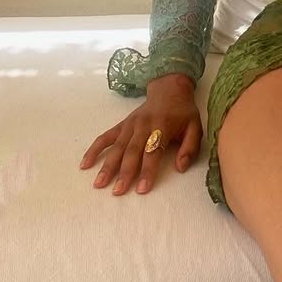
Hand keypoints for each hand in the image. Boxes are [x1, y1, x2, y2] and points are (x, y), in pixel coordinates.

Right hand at [80, 75, 202, 195]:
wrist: (169, 90)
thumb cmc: (183, 113)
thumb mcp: (195, 127)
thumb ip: (190, 148)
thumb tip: (180, 168)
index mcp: (162, 126)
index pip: (153, 152)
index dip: (147, 170)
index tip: (142, 189)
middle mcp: (143, 126)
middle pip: (132, 151)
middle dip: (124, 173)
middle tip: (118, 191)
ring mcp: (130, 125)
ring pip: (117, 147)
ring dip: (107, 166)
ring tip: (99, 184)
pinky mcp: (121, 125)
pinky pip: (105, 137)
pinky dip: (94, 150)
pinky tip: (85, 164)